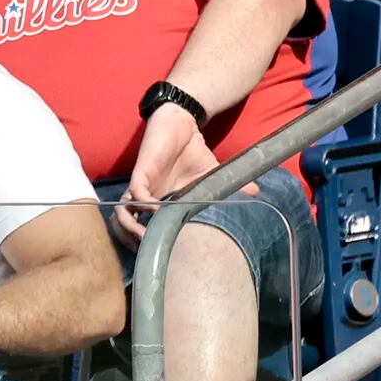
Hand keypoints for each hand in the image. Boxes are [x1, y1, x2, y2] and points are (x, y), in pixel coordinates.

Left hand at [114, 102, 251, 241]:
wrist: (182, 123)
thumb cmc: (192, 150)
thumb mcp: (213, 174)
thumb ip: (229, 189)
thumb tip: (256, 193)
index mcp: (161, 201)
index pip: (145, 228)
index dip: (147, 243)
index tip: (161, 258)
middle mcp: (148, 196)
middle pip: (127, 224)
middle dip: (133, 241)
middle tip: (151, 253)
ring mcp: (143, 184)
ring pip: (124, 212)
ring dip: (132, 227)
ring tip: (149, 237)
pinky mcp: (142, 170)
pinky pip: (136, 191)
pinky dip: (143, 203)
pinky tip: (156, 210)